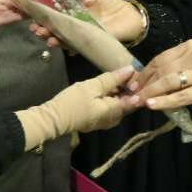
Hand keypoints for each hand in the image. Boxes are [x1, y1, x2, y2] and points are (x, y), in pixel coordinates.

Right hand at [17, 66, 139, 146]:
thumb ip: (112, 79)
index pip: (135, 98)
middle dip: (128, 88)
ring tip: (115, 77)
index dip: (137, 85)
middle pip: (127, 102)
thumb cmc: (73, 102)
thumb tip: (130, 70)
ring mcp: (106, 121)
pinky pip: (110, 108)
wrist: (54, 119)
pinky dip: (110, 97)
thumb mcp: (93, 86)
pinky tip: (106, 87)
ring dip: (118, 92)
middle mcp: (114, 119)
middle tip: (125, 72)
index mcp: (116, 111)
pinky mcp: (98, 120)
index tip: (135, 73)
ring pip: (118, 104)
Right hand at [30, 0, 145, 47]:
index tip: (32, 17)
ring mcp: (82, 36)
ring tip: (48, 38)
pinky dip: (71, 47)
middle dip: (44, 31)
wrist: (130, 16)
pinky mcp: (92, 43)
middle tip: (36, 30)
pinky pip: (80, 47)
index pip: (54, 16)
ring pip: (65, 40)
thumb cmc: (110, 3)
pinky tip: (64, 46)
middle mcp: (74, 26)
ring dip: (55, 40)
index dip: (42, 17)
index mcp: (72, 14)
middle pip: (55, 30)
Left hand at [129, 40, 191, 109]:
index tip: (135, 82)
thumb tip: (164, 75)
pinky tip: (153, 105)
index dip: (145, 71)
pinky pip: (181, 97)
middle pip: (160, 70)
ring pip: (167, 83)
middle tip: (132, 94)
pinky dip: (165, 101)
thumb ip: (186, 62)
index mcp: (190, 46)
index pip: (161, 58)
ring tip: (137, 101)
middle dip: (143, 83)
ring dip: (149, 93)